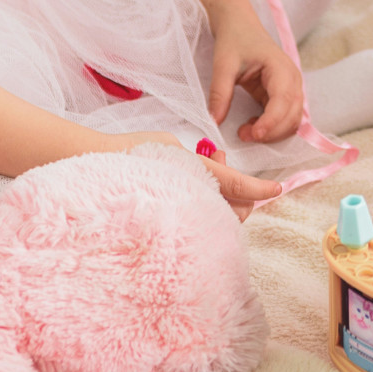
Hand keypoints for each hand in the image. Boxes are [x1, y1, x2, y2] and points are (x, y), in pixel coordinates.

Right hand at [117, 131, 281, 221]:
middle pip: (236, 210)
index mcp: (196, 177)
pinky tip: (194, 183)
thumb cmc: (132, 153)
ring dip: (225, 199)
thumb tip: (215, 164)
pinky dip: (208, 204)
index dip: (260, 189)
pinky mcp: (171, 223)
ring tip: (206, 167)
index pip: (238, 186)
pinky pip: (201, 219)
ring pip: (220, 216)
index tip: (276, 188)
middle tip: (222, 163)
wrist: (96, 169)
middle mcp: (192, 199)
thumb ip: (198, 161)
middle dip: (242, 195)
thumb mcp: (171, 148)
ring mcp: (182, 214)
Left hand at [206, 4, 304, 144]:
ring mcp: (291, 88)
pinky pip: (285, 118)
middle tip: (243, 135)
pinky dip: (272, 128)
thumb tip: (213, 121)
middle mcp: (292, 80)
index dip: (271, 122)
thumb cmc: (235, 39)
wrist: (239, 24)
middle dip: (271, 131)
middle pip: (292, 115)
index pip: (284, 101)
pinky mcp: (283, 94)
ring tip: (246, 131)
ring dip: (273, 132)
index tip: (253, 134)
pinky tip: (252, 125)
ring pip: (292, 120)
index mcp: (281, 68)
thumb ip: (219, 93)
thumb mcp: (223, 65)